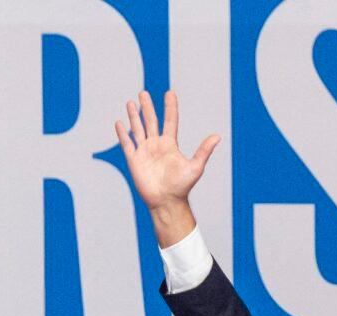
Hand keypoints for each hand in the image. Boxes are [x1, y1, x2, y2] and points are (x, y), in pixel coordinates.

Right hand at [112, 91, 217, 237]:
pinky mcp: (134, 161)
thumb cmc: (181, 187)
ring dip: (134, 116)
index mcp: (170, 144)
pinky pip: (127, 144)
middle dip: (148, 107)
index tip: (170, 93)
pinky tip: (119, 123)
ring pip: (138, 129)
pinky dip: (123, 134)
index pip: (170, 121)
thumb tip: (218, 136)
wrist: (166, 202)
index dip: (170, 107)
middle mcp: (156, 145)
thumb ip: (204, 151)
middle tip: (143, 93)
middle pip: (151, 121)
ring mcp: (144, 152)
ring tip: (131, 103)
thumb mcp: (195, 167)